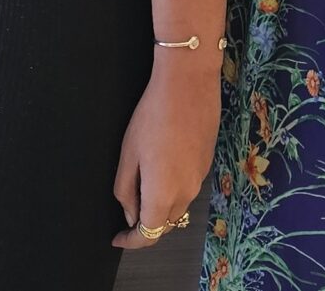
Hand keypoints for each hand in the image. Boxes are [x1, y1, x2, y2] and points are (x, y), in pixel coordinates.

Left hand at [111, 57, 219, 249]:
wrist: (189, 84)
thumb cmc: (153, 116)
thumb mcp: (128, 154)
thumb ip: (126, 190)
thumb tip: (131, 213)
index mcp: (162, 195)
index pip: (148, 235)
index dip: (131, 241)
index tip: (118, 237)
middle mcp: (186, 192)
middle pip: (166, 224)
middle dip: (146, 224)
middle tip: (128, 207)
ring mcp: (200, 178)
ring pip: (179, 207)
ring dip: (161, 206)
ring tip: (143, 183)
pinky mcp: (207, 163)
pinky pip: (188, 187)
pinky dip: (174, 189)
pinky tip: (162, 165)